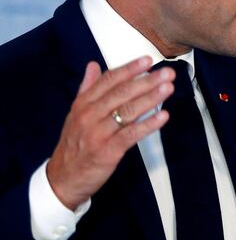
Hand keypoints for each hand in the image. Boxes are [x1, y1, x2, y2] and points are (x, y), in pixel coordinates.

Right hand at [47, 57, 174, 209]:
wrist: (62, 178)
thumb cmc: (74, 144)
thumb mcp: (76, 113)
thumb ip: (87, 88)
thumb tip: (93, 65)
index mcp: (83, 104)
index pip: (108, 80)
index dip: (129, 69)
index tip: (148, 60)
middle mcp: (89, 115)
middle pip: (121, 93)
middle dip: (147, 81)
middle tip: (167, 73)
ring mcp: (98, 133)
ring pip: (128, 111)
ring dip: (151, 98)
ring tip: (168, 88)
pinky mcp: (107, 151)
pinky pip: (130, 134)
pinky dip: (148, 125)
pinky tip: (163, 116)